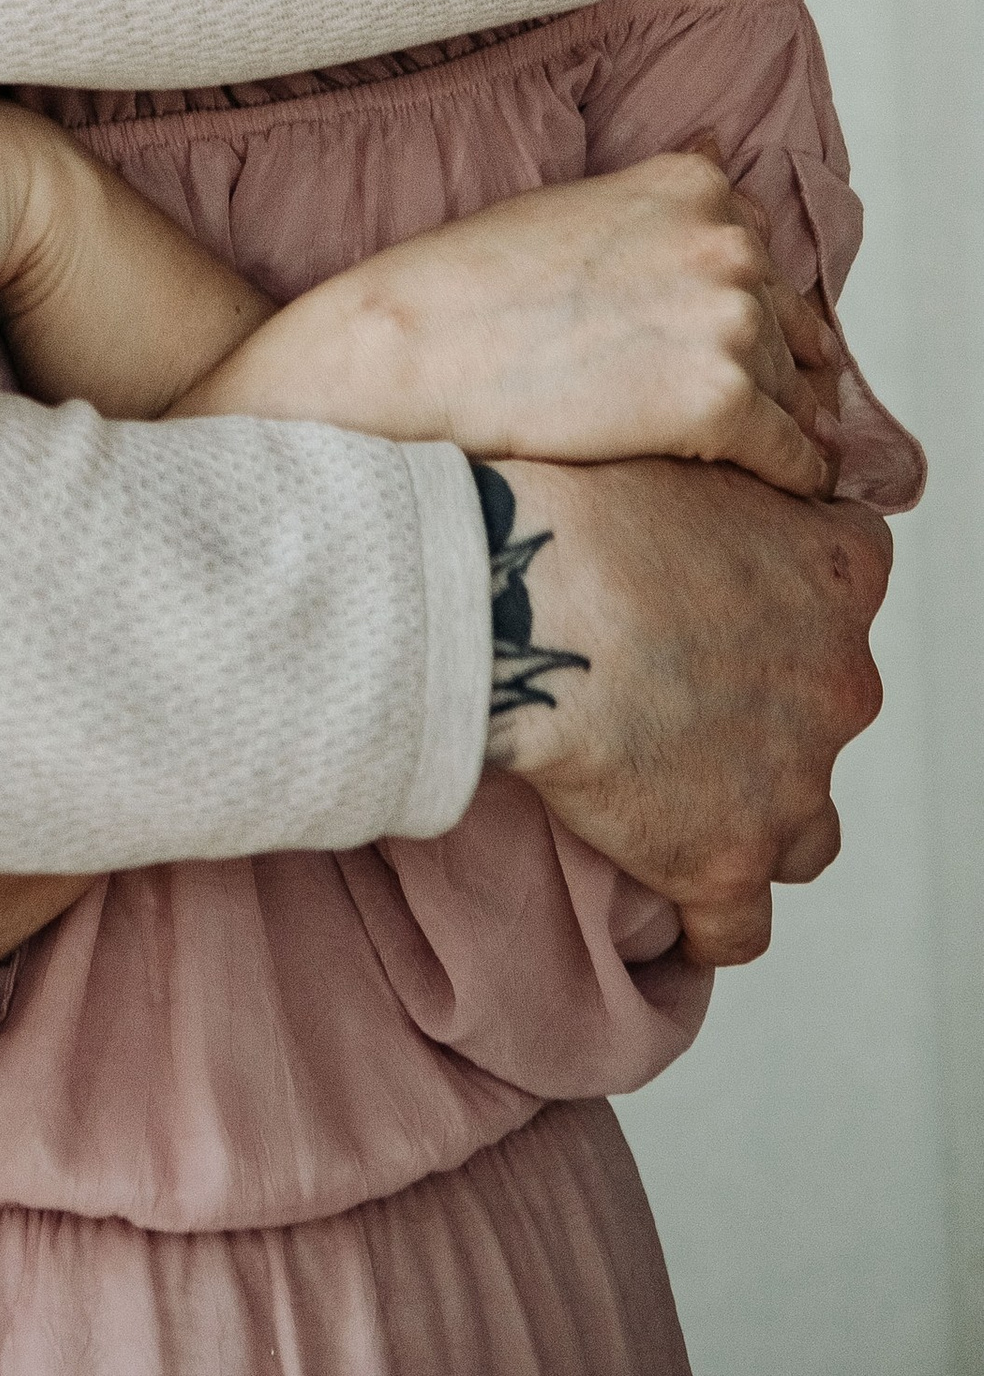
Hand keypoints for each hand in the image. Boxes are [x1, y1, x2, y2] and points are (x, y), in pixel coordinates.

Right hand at [188, 153, 840, 498]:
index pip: (763, 253)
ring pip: (794, 391)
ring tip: (756, 458)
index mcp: (693, 186)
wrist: (416, 346)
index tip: (725, 341)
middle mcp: (726, 244)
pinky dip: (793, 476)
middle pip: (788, 324)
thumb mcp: (575, 204)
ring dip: (779, 425)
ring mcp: (729, 320)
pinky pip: (793, 454)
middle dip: (773, 367)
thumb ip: (660, 200)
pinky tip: (779, 490)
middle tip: (743, 407)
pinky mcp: (723, 401)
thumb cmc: (474, 282)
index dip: (747, 305)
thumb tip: (724, 146)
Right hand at [480, 454, 890, 965]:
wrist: (523, 595)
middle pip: (832, 702)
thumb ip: (723, 478)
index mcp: (836, 571)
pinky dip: (707, 920)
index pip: (853, 573)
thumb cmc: (576, 508)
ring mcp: (791, 780)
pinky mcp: (725, 860)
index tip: (737, 585)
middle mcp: (840, 680)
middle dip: (770, 701)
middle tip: (675, 680)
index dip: (792, 581)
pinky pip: (736, 927)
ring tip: (680, 794)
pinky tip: (670, 905)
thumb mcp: (677, 448)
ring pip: (805, 827)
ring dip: (757, 811)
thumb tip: (701, 484)